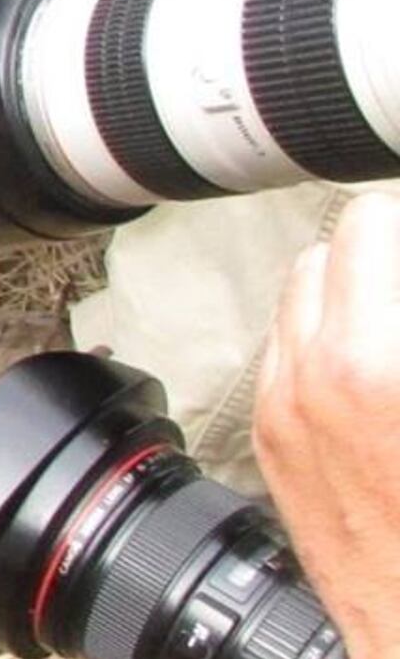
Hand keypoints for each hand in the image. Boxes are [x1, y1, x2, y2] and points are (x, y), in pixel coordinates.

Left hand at [259, 192, 399, 658]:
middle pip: (347, 237)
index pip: (386, 224)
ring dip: (359, 281)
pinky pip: (285, 342)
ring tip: (399, 312)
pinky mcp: (272, 433)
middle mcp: (325, 372)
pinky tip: (377, 360)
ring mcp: (288, 401)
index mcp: (384, 366)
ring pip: (305, 283)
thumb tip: (398, 269)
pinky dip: (327, 332)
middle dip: (397, 245)